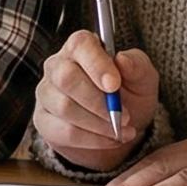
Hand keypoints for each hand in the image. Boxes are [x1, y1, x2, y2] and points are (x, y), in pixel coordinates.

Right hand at [32, 31, 159, 172]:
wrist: (119, 127)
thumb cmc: (129, 94)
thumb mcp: (143, 79)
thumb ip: (137, 66)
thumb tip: (123, 59)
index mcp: (81, 47)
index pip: (80, 45)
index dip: (96, 64)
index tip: (114, 85)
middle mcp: (57, 65)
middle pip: (66, 78)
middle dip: (98, 101)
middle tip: (125, 116)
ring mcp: (46, 93)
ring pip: (65, 108)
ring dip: (99, 124)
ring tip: (123, 130)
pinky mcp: (43, 120)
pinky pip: (64, 132)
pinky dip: (93, 139)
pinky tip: (111, 140)